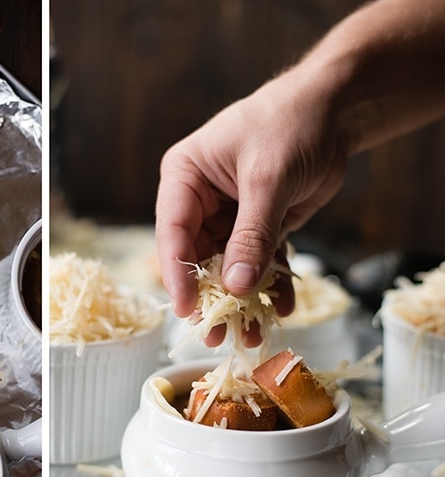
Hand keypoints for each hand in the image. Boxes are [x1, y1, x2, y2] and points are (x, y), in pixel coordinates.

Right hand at [155, 72, 348, 343]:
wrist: (337, 109)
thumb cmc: (292, 125)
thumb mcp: (268, 181)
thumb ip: (251, 236)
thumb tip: (233, 287)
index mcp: (184, 178)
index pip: (173, 232)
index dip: (178, 274)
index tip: (187, 310)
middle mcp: (199, 200)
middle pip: (197, 257)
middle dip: (210, 296)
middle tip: (215, 334)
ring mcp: (228, 215)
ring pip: (227, 267)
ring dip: (240, 300)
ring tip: (250, 334)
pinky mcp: (257, 225)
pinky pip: (258, 262)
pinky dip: (269, 285)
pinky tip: (280, 308)